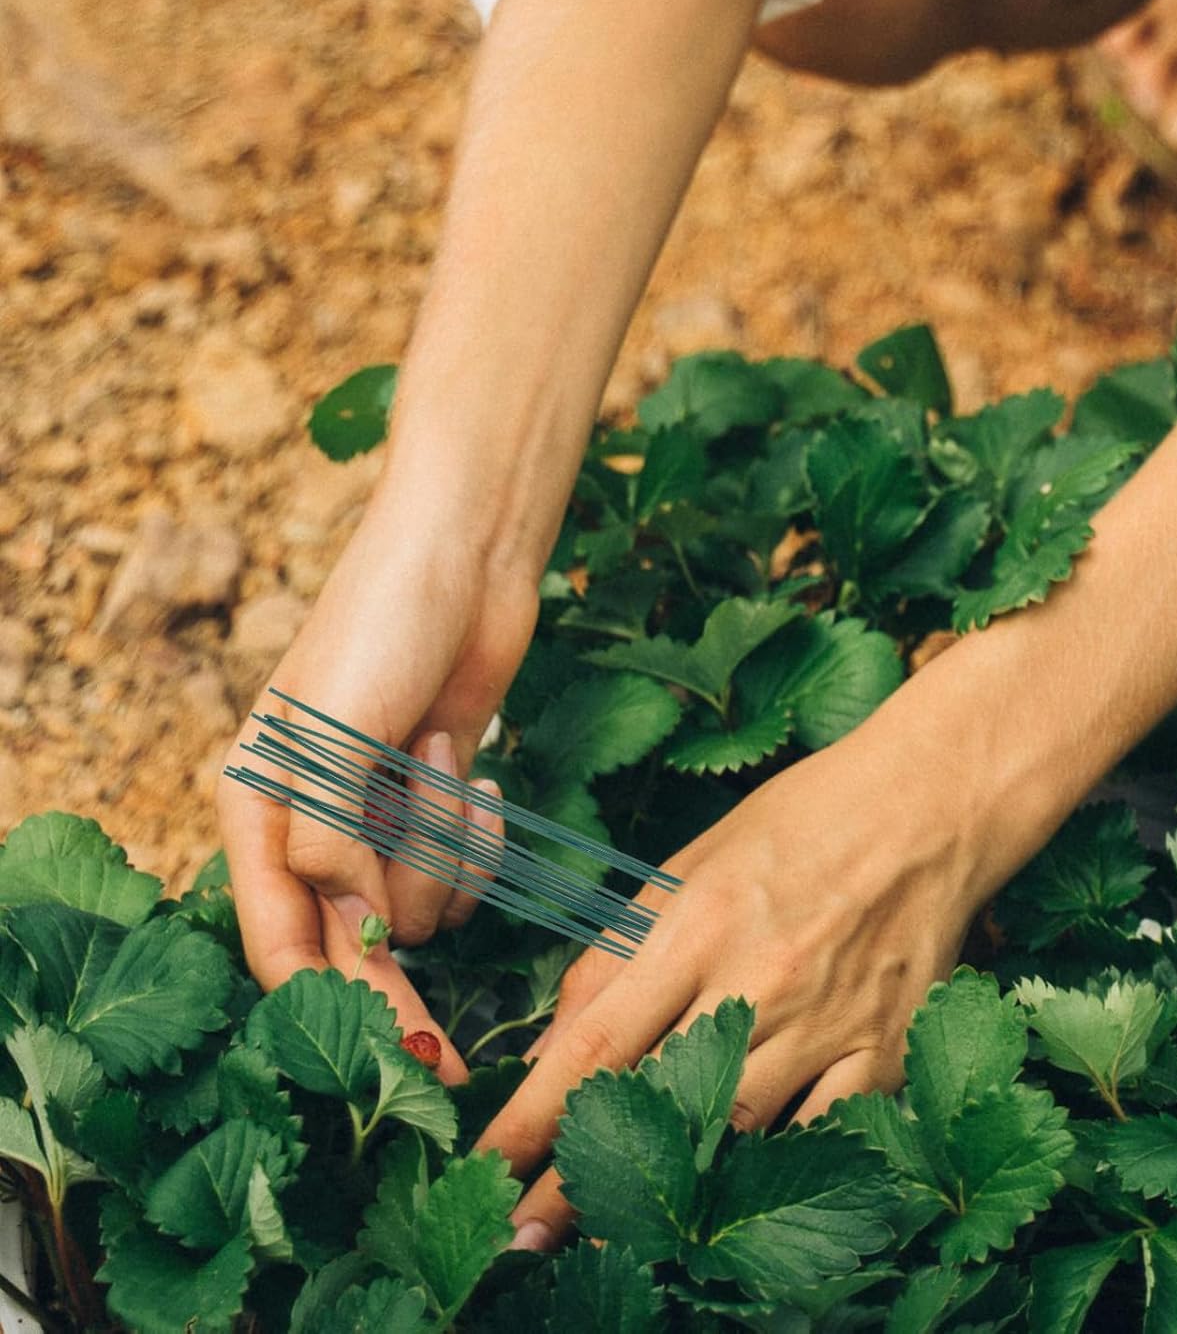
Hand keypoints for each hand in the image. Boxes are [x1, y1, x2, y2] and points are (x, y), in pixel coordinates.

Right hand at [218, 476, 538, 1084]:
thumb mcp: (333, 736)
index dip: (334, 1012)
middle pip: (355, 942)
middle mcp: (312, 823)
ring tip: (438, 757)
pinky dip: (477, 826)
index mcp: (258, 813)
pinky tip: (473, 764)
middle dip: (400, 956)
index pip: (281, 950)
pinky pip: (467, 864)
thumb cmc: (386, 625)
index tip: (398, 1062)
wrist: (467, 555)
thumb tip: (355, 934)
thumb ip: (327, 848)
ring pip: (422, 903)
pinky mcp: (439, 800)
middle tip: (446, 1045)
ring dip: (443, 847)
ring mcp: (379, 813)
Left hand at [477, 693, 1005, 1251]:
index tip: (487, 1169)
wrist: (930, 804)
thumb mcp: (692, 862)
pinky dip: (774, 1171)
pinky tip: (734, 1207)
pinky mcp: (886, 1050)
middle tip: (521, 1239)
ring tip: (613, 1242)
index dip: (532, 1116)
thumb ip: (621, 949)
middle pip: (655, 1101)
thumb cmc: (801, 820)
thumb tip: (554, 1040)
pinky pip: (822, 1136)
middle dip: (580, 1180)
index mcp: (698, 921)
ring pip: (733, 1132)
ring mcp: (827, 1020)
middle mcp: (758, 978)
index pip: (595, 1040)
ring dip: (667, 1193)